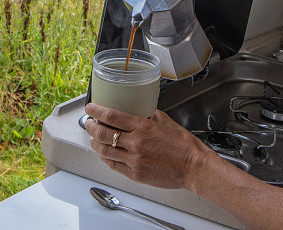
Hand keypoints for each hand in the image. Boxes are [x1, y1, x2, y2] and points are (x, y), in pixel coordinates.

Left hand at [84, 103, 210, 189]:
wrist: (193, 167)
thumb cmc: (184, 146)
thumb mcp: (166, 122)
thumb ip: (149, 116)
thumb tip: (139, 111)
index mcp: (143, 127)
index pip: (112, 116)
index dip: (97, 111)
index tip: (90, 108)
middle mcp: (136, 143)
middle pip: (103, 134)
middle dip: (91, 126)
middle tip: (88, 122)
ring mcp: (134, 160)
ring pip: (105, 151)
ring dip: (95, 143)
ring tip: (93, 138)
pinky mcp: (135, 174)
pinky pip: (113, 165)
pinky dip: (105, 157)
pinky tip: (104, 153)